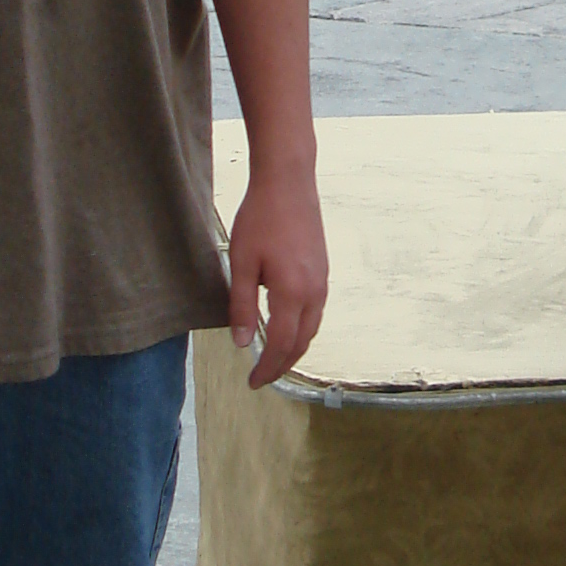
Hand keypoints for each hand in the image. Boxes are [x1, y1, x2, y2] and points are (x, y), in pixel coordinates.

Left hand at [226, 158, 327, 389]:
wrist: (288, 182)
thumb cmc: (261, 218)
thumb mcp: (241, 263)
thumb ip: (242, 306)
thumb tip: (242, 342)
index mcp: (292, 292)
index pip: (282, 345)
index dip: (267, 368)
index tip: (253, 383)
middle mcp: (314, 292)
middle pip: (302, 342)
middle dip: (283, 365)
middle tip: (262, 377)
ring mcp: (323, 281)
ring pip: (312, 328)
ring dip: (295, 349)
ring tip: (274, 358)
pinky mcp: (323, 271)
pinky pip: (316, 312)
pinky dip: (303, 330)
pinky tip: (288, 327)